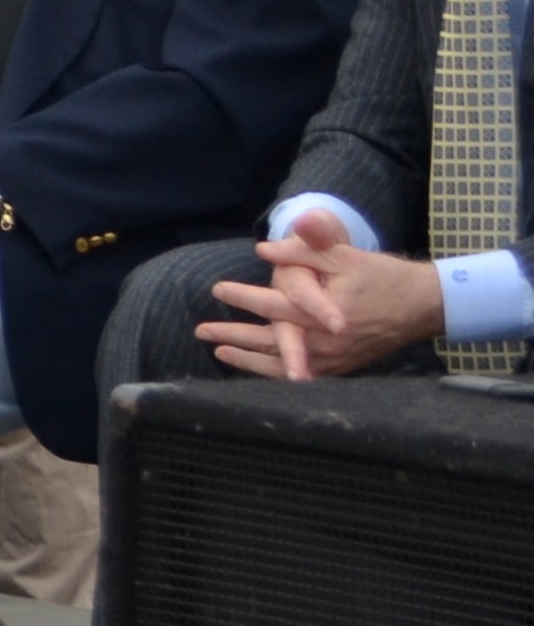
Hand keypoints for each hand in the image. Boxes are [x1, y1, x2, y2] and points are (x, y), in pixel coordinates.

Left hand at [208, 207, 445, 377]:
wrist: (423, 305)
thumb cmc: (382, 276)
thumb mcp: (344, 254)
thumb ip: (304, 249)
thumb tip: (263, 249)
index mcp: (326, 313)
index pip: (274, 305)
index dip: (244, 298)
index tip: (217, 290)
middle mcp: (327, 342)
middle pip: (270, 342)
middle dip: (233, 336)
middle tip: (201, 331)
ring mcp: (335, 360)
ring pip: (282, 366)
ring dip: (248, 360)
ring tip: (219, 352)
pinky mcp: (342, 368)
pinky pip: (301, 375)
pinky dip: (275, 374)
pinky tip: (256, 368)